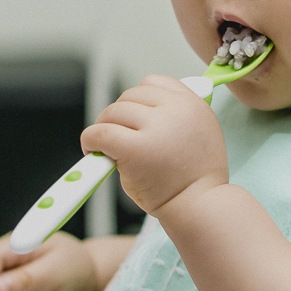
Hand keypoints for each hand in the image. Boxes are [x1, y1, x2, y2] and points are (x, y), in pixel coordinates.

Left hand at [80, 74, 227, 216]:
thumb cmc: (196, 180)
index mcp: (192, 103)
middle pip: (129, 96)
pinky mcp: (135, 148)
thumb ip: (176, 117)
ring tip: (107, 147)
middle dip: (119, 116)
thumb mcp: (200, 134)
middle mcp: (175, 110)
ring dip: (104, 127)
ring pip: (112, 112)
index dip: (139, 100)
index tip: (134, 117)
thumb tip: (139, 110)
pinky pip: (99, 133)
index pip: (154, 82)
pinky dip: (90, 140)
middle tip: (116, 136)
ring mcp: (155, 128)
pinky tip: (93, 151)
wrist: (201, 208)